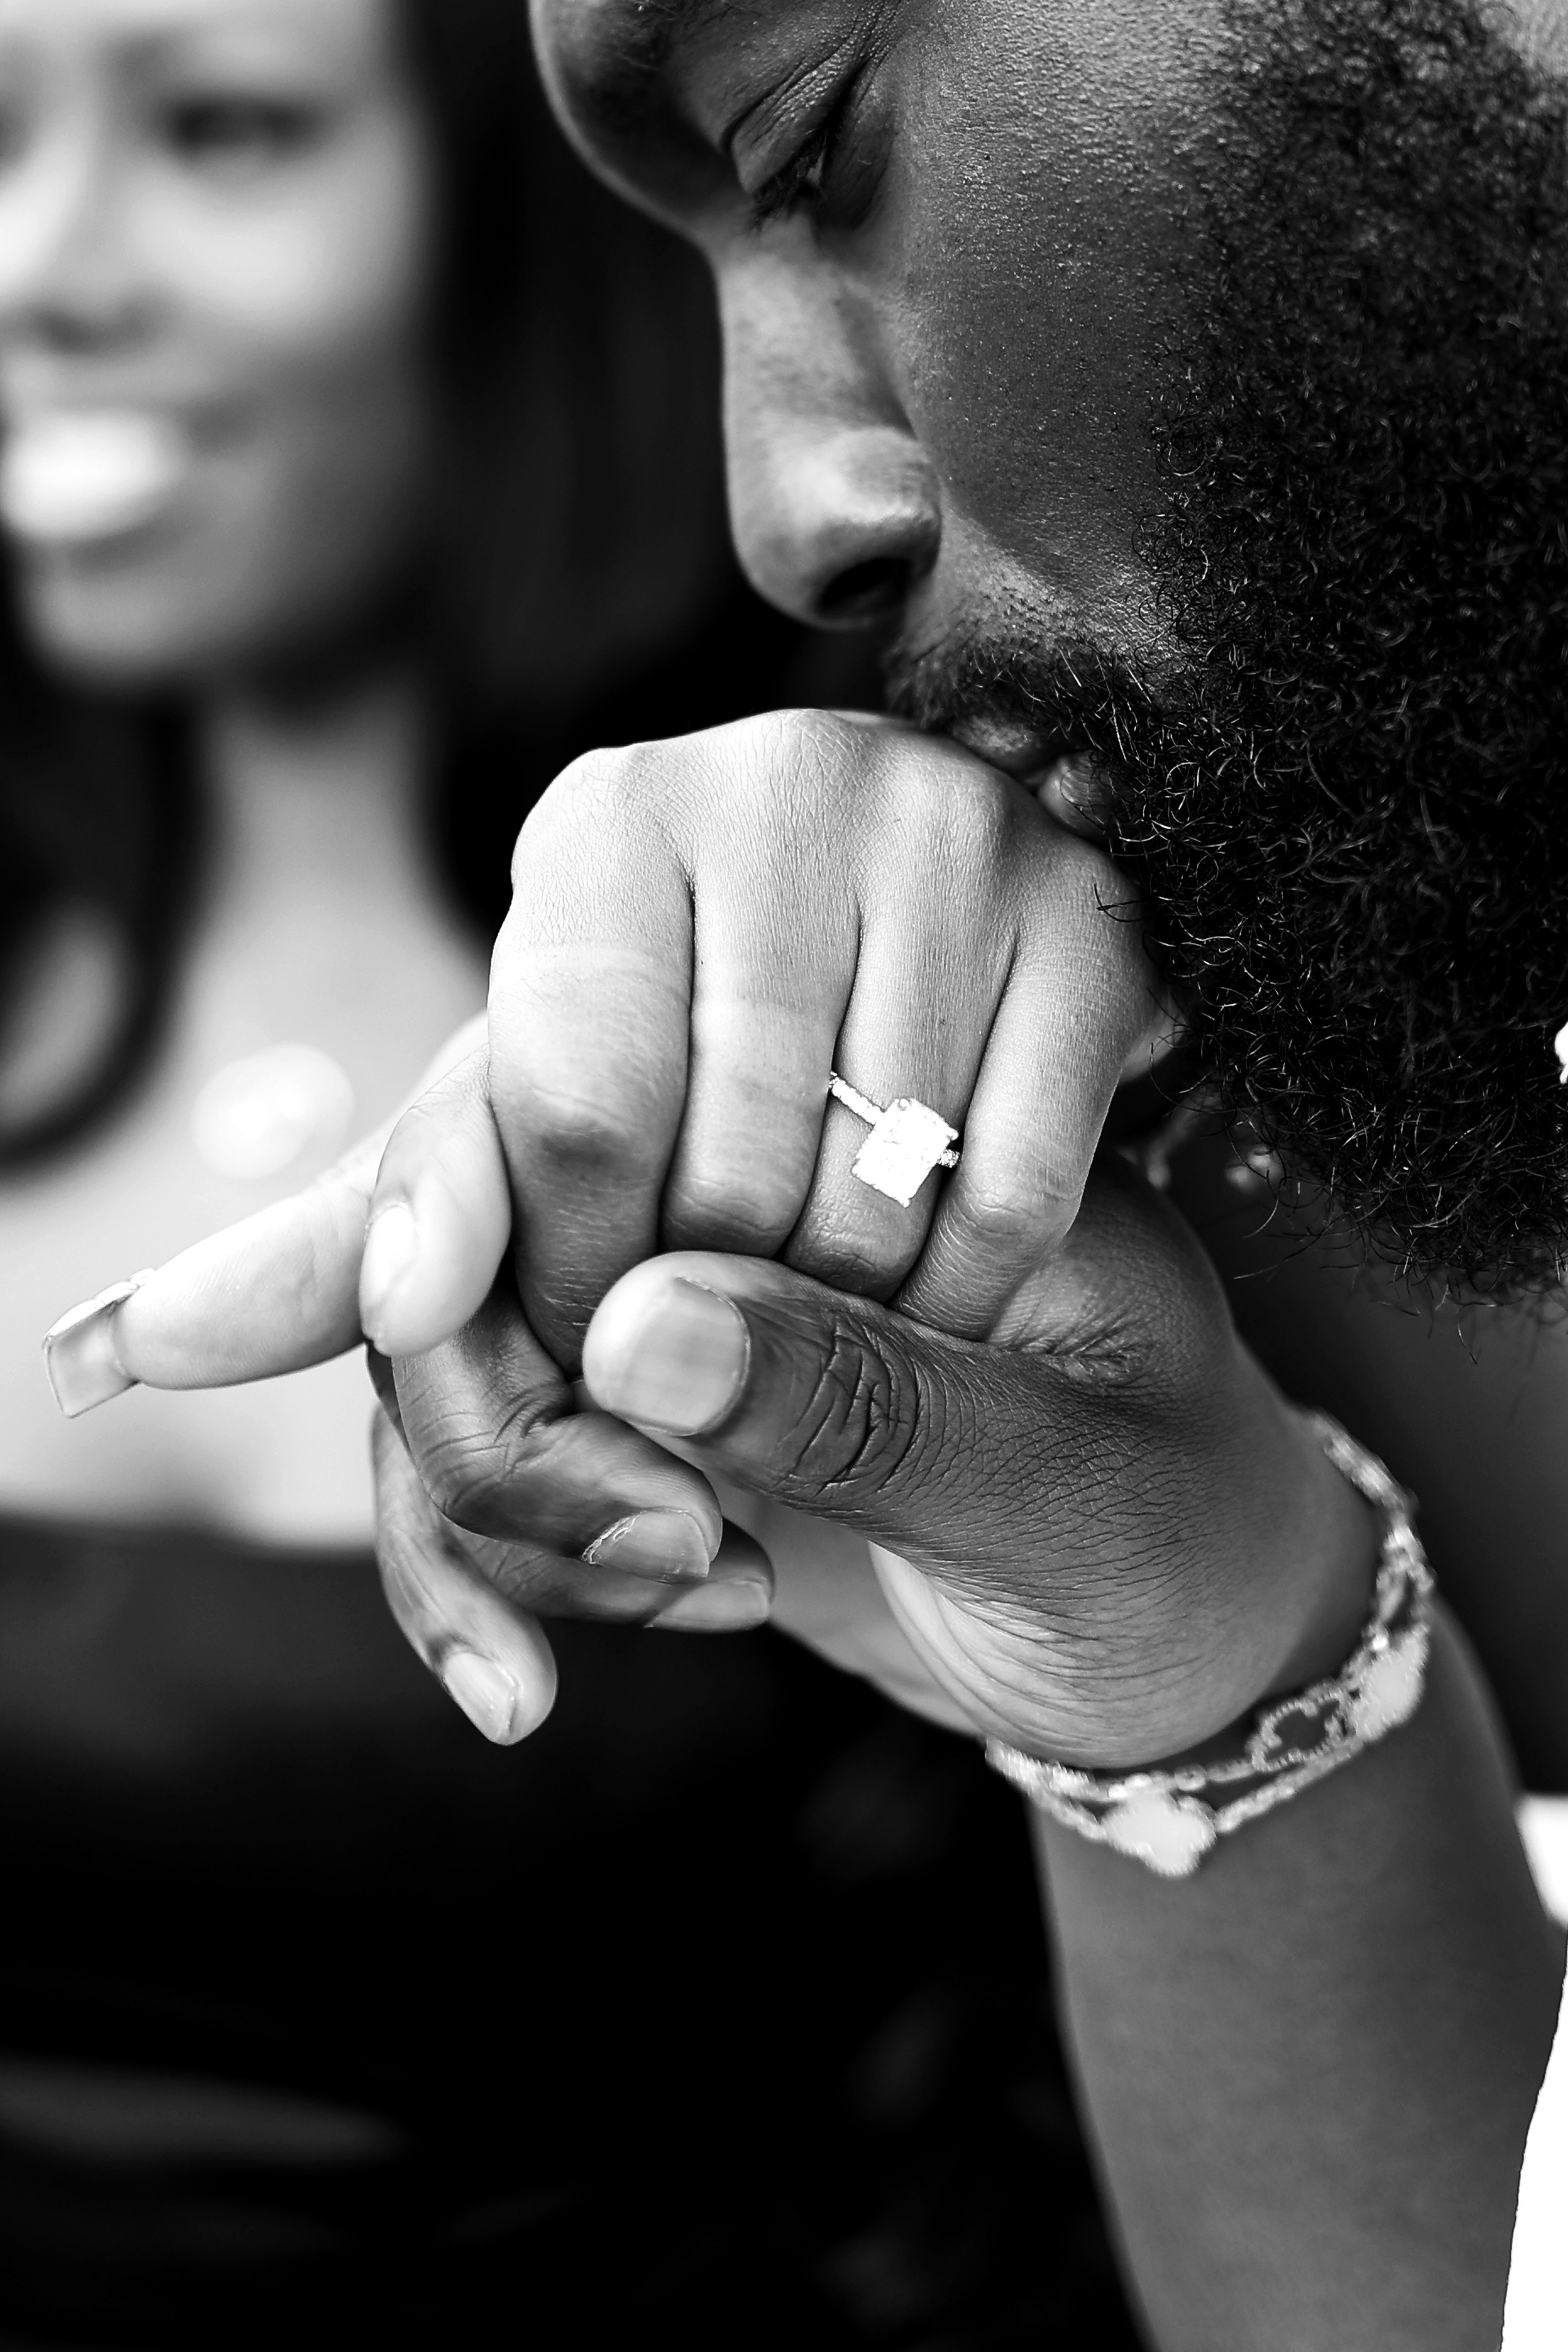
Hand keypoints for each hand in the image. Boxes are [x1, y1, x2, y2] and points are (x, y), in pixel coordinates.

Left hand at [62, 712, 1165, 1404]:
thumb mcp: (533, 1183)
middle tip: (709, 1360)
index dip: (560, 1281)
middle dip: (695, 1333)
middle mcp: (776, 780)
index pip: (553, 1102)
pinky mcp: (1100, 920)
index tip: (583, 1354)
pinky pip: (1009, 1196)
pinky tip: (943, 1300)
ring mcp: (957, 832)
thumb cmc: (722, 1152)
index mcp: (599, 824)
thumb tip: (106, 1349)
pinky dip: (967, 1308)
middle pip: (707, 1164)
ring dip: (834, 1342)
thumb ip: (360, 1248)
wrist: (966, 1124)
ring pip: (867, 1194)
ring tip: (825, 1328)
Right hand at [371, 1153, 1377, 1765]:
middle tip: (650, 1545)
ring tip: (692, 1589)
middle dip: (483, 1403)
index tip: (424, 1304)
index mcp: (879, 1119)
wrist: (1191, 1659)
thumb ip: (872, 1405)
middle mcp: (755, 1179)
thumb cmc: (1183, 1548)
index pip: (616, 1078)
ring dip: (493, 1510)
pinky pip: (487, 1467)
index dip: (477, 1178)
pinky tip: (542, 1682)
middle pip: (482, 1209)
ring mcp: (687, 1302)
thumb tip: (635, 1330)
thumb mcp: (1071, 1488)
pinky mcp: (647, 1422)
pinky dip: (487, 1576)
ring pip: (451, 1347)